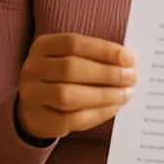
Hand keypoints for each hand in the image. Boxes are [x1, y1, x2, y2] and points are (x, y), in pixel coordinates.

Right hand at [18, 33, 135, 140]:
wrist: (35, 106)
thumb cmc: (63, 77)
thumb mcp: (72, 59)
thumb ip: (95, 58)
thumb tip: (128, 62)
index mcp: (42, 46)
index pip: (74, 43)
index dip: (104, 50)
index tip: (129, 58)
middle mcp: (32, 68)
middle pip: (71, 68)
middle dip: (107, 73)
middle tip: (132, 77)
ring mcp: (31, 95)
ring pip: (68, 95)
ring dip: (103, 95)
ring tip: (125, 94)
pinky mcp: (38, 120)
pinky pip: (69, 119)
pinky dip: (96, 114)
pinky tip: (113, 108)